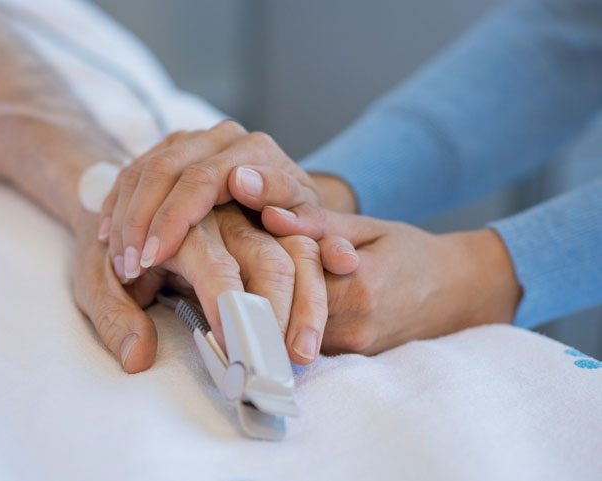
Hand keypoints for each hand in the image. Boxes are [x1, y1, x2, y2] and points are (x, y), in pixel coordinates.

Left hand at [75, 203, 348, 369]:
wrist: (125, 202)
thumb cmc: (113, 248)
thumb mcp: (97, 282)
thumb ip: (114, 317)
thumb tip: (138, 358)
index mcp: (182, 229)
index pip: (216, 270)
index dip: (229, 311)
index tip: (236, 356)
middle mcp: (225, 218)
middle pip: (270, 259)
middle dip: (280, 314)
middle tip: (280, 366)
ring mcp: (252, 220)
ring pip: (297, 250)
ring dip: (308, 301)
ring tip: (305, 353)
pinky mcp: (269, 229)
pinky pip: (306, 248)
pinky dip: (322, 276)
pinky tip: (327, 309)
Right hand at [97, 120, 356, 279]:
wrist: (289, 198)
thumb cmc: (301, 219)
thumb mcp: (316, 225)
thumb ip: (308, 222)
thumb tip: (271, 210)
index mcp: (256, 150)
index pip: (202, 179)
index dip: (173, 219)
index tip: (154, 257)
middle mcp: (222, 136)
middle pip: (164, 170)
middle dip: (141, 221)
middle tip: (128, 267)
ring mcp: (194, 139)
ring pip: (143, 170)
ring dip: (125, 218)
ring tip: (120, 262)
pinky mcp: (172, 149)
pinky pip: (134, 172)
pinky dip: (118, 206)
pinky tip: (109, 238)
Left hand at [260, 205, 522, 354]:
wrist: (456, 292)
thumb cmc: (409, 252)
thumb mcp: (366, 227)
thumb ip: (315, 222)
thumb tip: (268, 214)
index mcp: (360, 287)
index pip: (288, 278)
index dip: (260, 260)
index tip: (239, 243)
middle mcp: (355, 326)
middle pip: (283, 309)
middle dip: (258, 286)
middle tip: (234, 266)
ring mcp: (353, 348)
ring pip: (289, 329)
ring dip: (270, 305)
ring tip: (251, 280)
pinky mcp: (350, 358)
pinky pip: (305, 340)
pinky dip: (287, 319)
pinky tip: (276, 300)